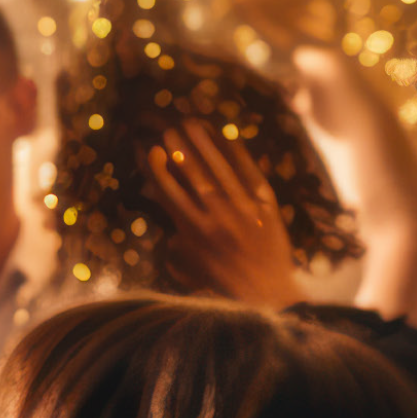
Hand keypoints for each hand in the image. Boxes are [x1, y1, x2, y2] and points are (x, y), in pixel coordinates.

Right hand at [146, 119, 303, 309]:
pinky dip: (238, 153)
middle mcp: (217, 216)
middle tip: (169, 127)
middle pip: (193, 173)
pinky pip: (250, 173)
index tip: (149, 150)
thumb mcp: (188, 265)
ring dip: (204, 143)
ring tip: (192, 123)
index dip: (158, 169)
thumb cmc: (221, 283)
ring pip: (220, 168)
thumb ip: (175, 239)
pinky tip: (227, 136)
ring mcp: (244, 209)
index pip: (169, 192)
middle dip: (180, 147)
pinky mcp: (267, 207)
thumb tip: (163, 217)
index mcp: (193, 231)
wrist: (266, 294)